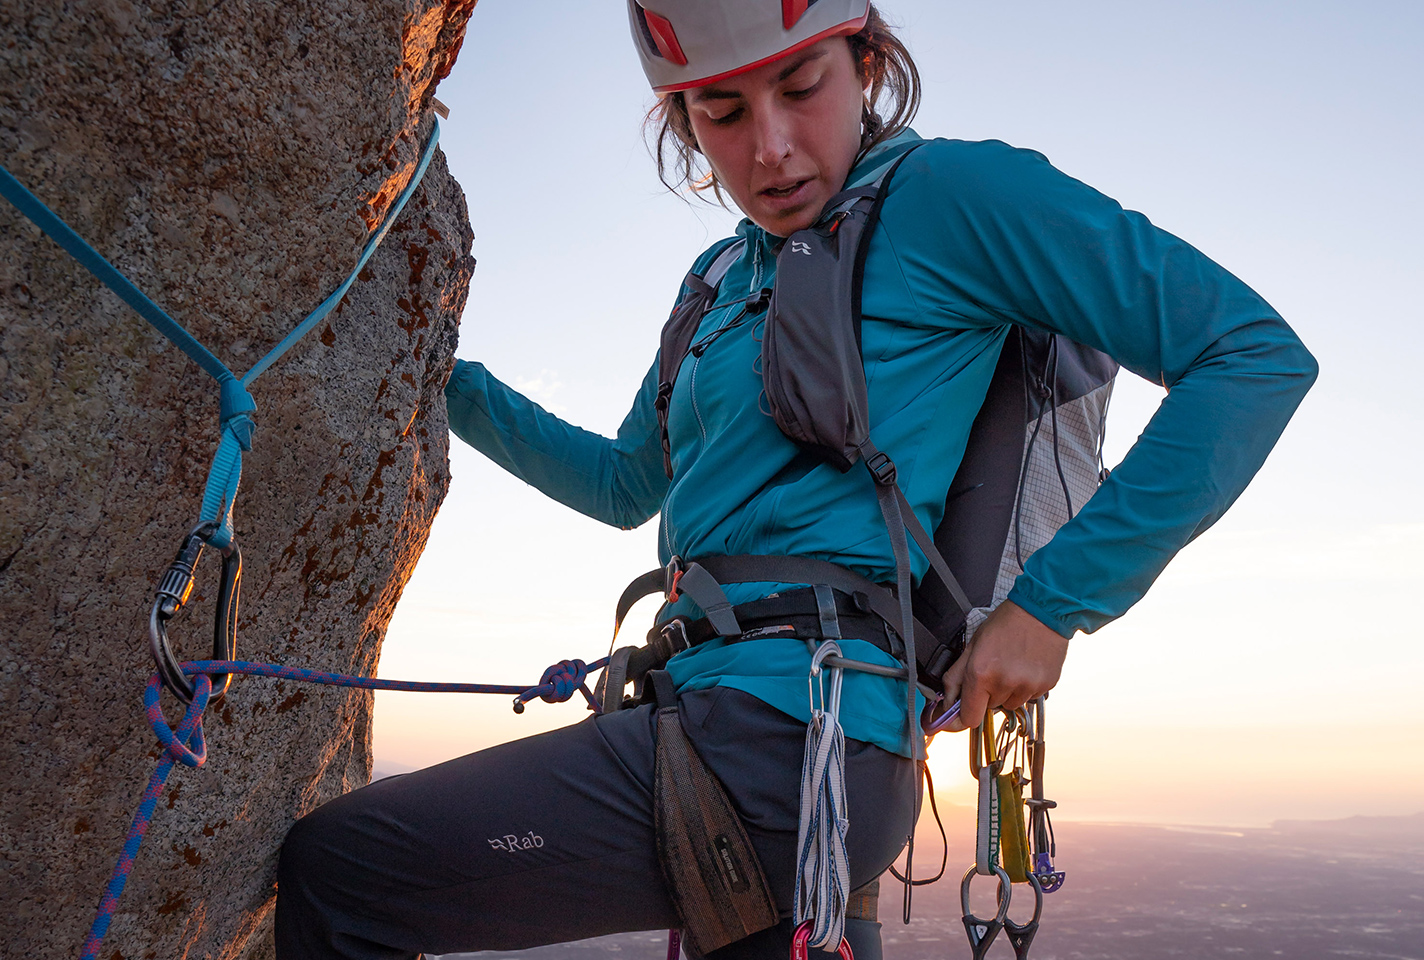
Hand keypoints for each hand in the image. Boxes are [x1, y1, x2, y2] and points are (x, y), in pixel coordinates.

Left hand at [939, 600, 1068, 732]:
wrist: (1041, 610)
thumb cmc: (1006, 623)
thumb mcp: (972, 646)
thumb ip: (955, 677)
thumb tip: (947, 702)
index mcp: (981, 674)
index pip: (970, 718)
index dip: (962, 719)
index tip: (959, 718)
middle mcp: (1004, 684)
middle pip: (989, 708)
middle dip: (987, 694)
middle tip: (993, 669)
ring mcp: (1027, 687)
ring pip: (1010, 704)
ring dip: (1007, 692)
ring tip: (1012, 665)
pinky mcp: (1045, 686)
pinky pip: (1028, 698)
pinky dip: (1025, 687)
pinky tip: (1026, 666)